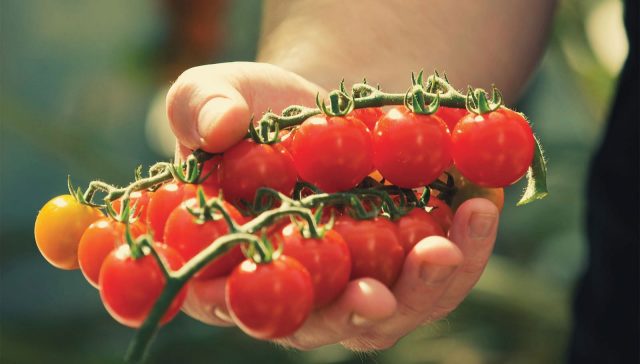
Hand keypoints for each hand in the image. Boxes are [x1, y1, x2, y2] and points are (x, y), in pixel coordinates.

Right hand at [166, 62, 499, 349]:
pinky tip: (479, 205)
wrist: (328, 109)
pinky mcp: (404, 265)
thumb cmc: (260, 108)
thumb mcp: (217, 91)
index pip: (225, 299)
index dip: (241, 308)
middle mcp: (297, 286)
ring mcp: (355, 282)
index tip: (271, 292)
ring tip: (448, 244)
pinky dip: (464, 247)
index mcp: (232, 259)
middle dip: (350, 315)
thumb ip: (200, 106)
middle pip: (320, 324)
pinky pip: (438, 275)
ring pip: (390, 313)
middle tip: (375, 297)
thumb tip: (219, 126)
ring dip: (421, 289)